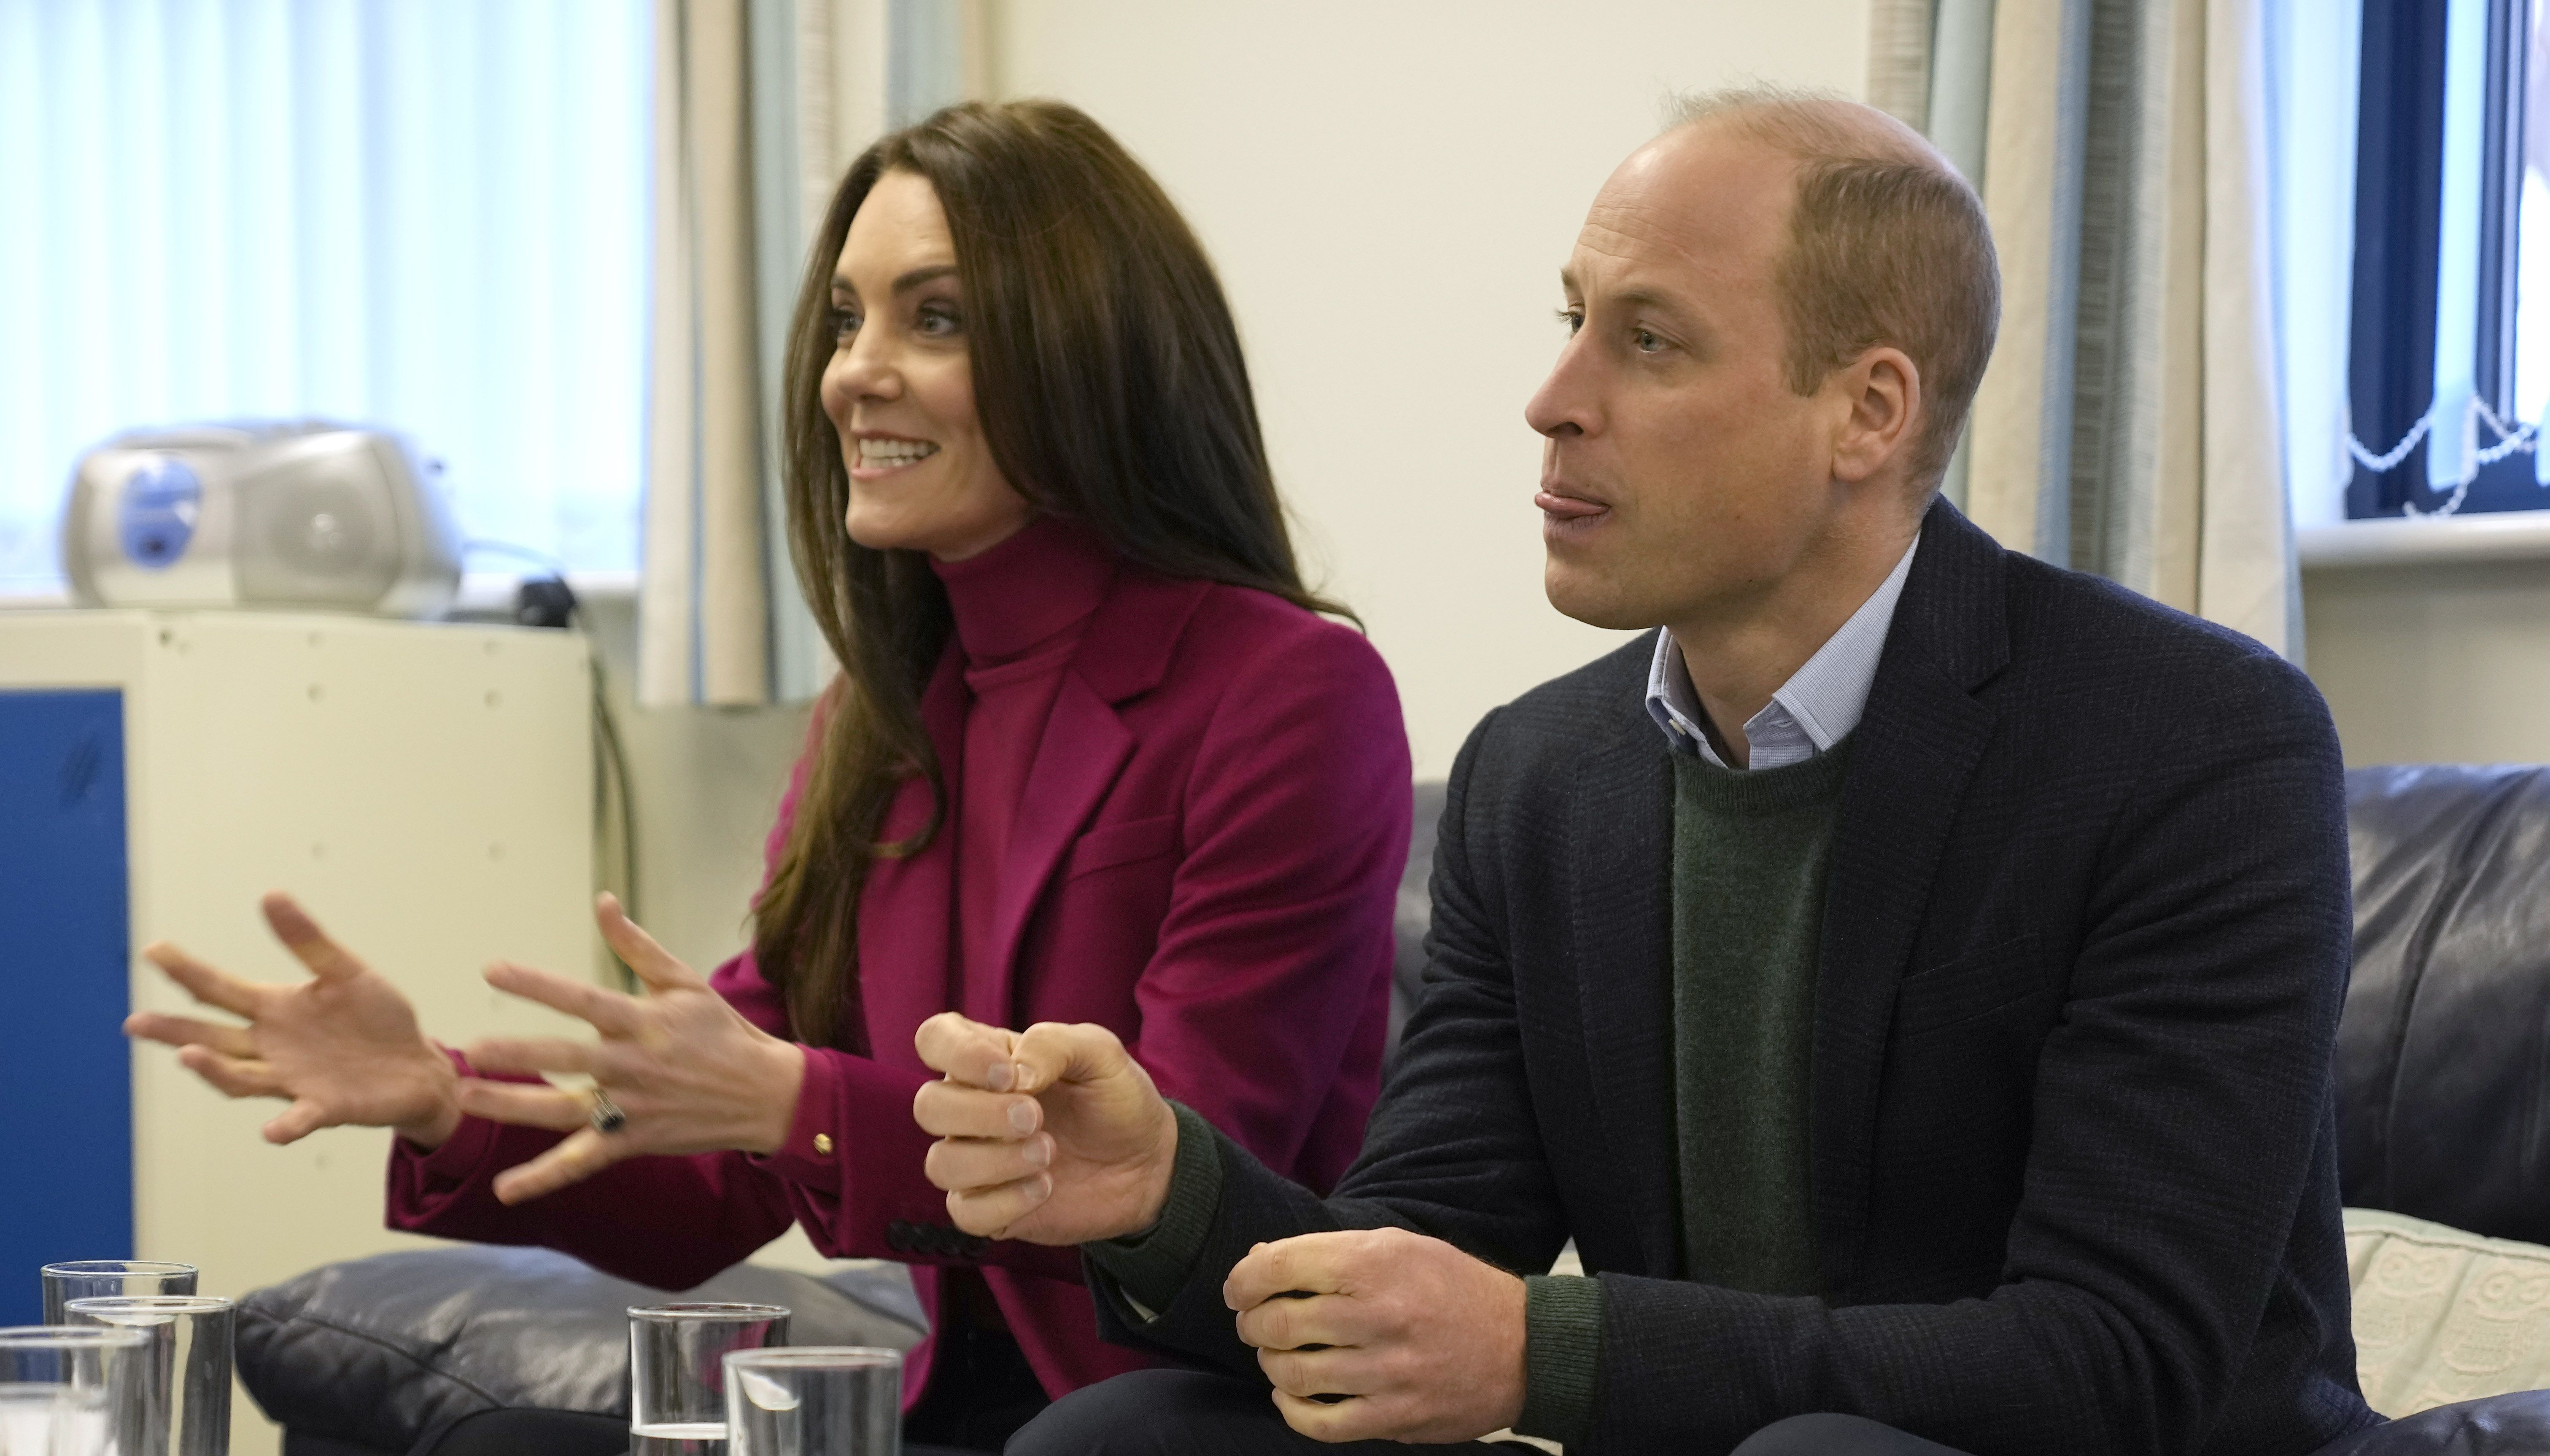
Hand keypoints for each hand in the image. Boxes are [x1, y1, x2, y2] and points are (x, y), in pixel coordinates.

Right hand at [126, 892, 461, 1147]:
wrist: (418, 1066)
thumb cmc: (377, 1019)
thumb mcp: (346, 973)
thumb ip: (309, 941)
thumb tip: (270, 894)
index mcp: (276, 1009)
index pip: (221, 989)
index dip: (188, 971)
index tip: (154, 951)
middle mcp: (273, 1047)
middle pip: (215, 1037)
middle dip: (175, 1031)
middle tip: (135, 1023)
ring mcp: (294, 1080)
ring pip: (242, 1077)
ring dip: (215, 1070)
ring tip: (188, 1055)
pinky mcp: (327, 1107)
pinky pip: (300, 1118)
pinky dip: (286, 1125)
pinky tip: (272, 1131)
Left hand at [456, 894, 807, 1203]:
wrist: (766, 1093)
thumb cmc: (721, 1032)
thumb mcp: (685, 981)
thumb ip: (637, 946)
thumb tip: (602, 902)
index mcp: (645, 1021)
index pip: (583, 998)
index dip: (538, 984)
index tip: (492, 970)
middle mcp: (634, 1064)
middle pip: (568, 1058)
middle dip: (519, 1054)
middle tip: (473, 1049)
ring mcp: (632, 1107)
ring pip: (565, 1110)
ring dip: (515, 1106)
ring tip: (469, 1098)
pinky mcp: (634, 1141)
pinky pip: (583, 1161)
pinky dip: (544, 1178)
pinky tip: (505, 1190)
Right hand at [912, 1012, 1178, 1243]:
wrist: (1149, 1164)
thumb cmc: (1116, 1100)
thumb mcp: (1101, 1054)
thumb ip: (1054, 1044)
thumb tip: (1014, 1071)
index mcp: (990, 1061)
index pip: (934, 1039)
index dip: (956, 1053)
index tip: (1008, 1074)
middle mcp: (972, 1109)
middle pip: (927, 1106)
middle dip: (981, 1113)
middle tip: (1036, 1117)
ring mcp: (977, 1161)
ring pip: (941, 1163)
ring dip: (995, 1160)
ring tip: (1047, 1152)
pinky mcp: (989, 1208)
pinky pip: (965, 1212)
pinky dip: (1004, 1202)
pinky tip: (1045, 1187)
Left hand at [1227, 1228, 1526, 1443]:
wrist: (1523, 1347)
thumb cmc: (1452, 1288)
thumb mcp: (1399, 1247)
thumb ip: (1331, 1252)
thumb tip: (1260, 1261)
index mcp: (1376, 1263)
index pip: (1279, 1266)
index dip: (1243, 1280)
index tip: (1238, 1289)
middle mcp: (1379, 1316)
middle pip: (1278, 1323)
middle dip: (1252, 1323)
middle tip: (1255, 1322)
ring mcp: (1387, 1372)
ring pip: (1292, 1375)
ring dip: (1271, 1364)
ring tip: (1277, 1355)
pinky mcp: (1395, 1417)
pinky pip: (1320, 1424)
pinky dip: (1292, 1411)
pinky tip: (1292, 1397)